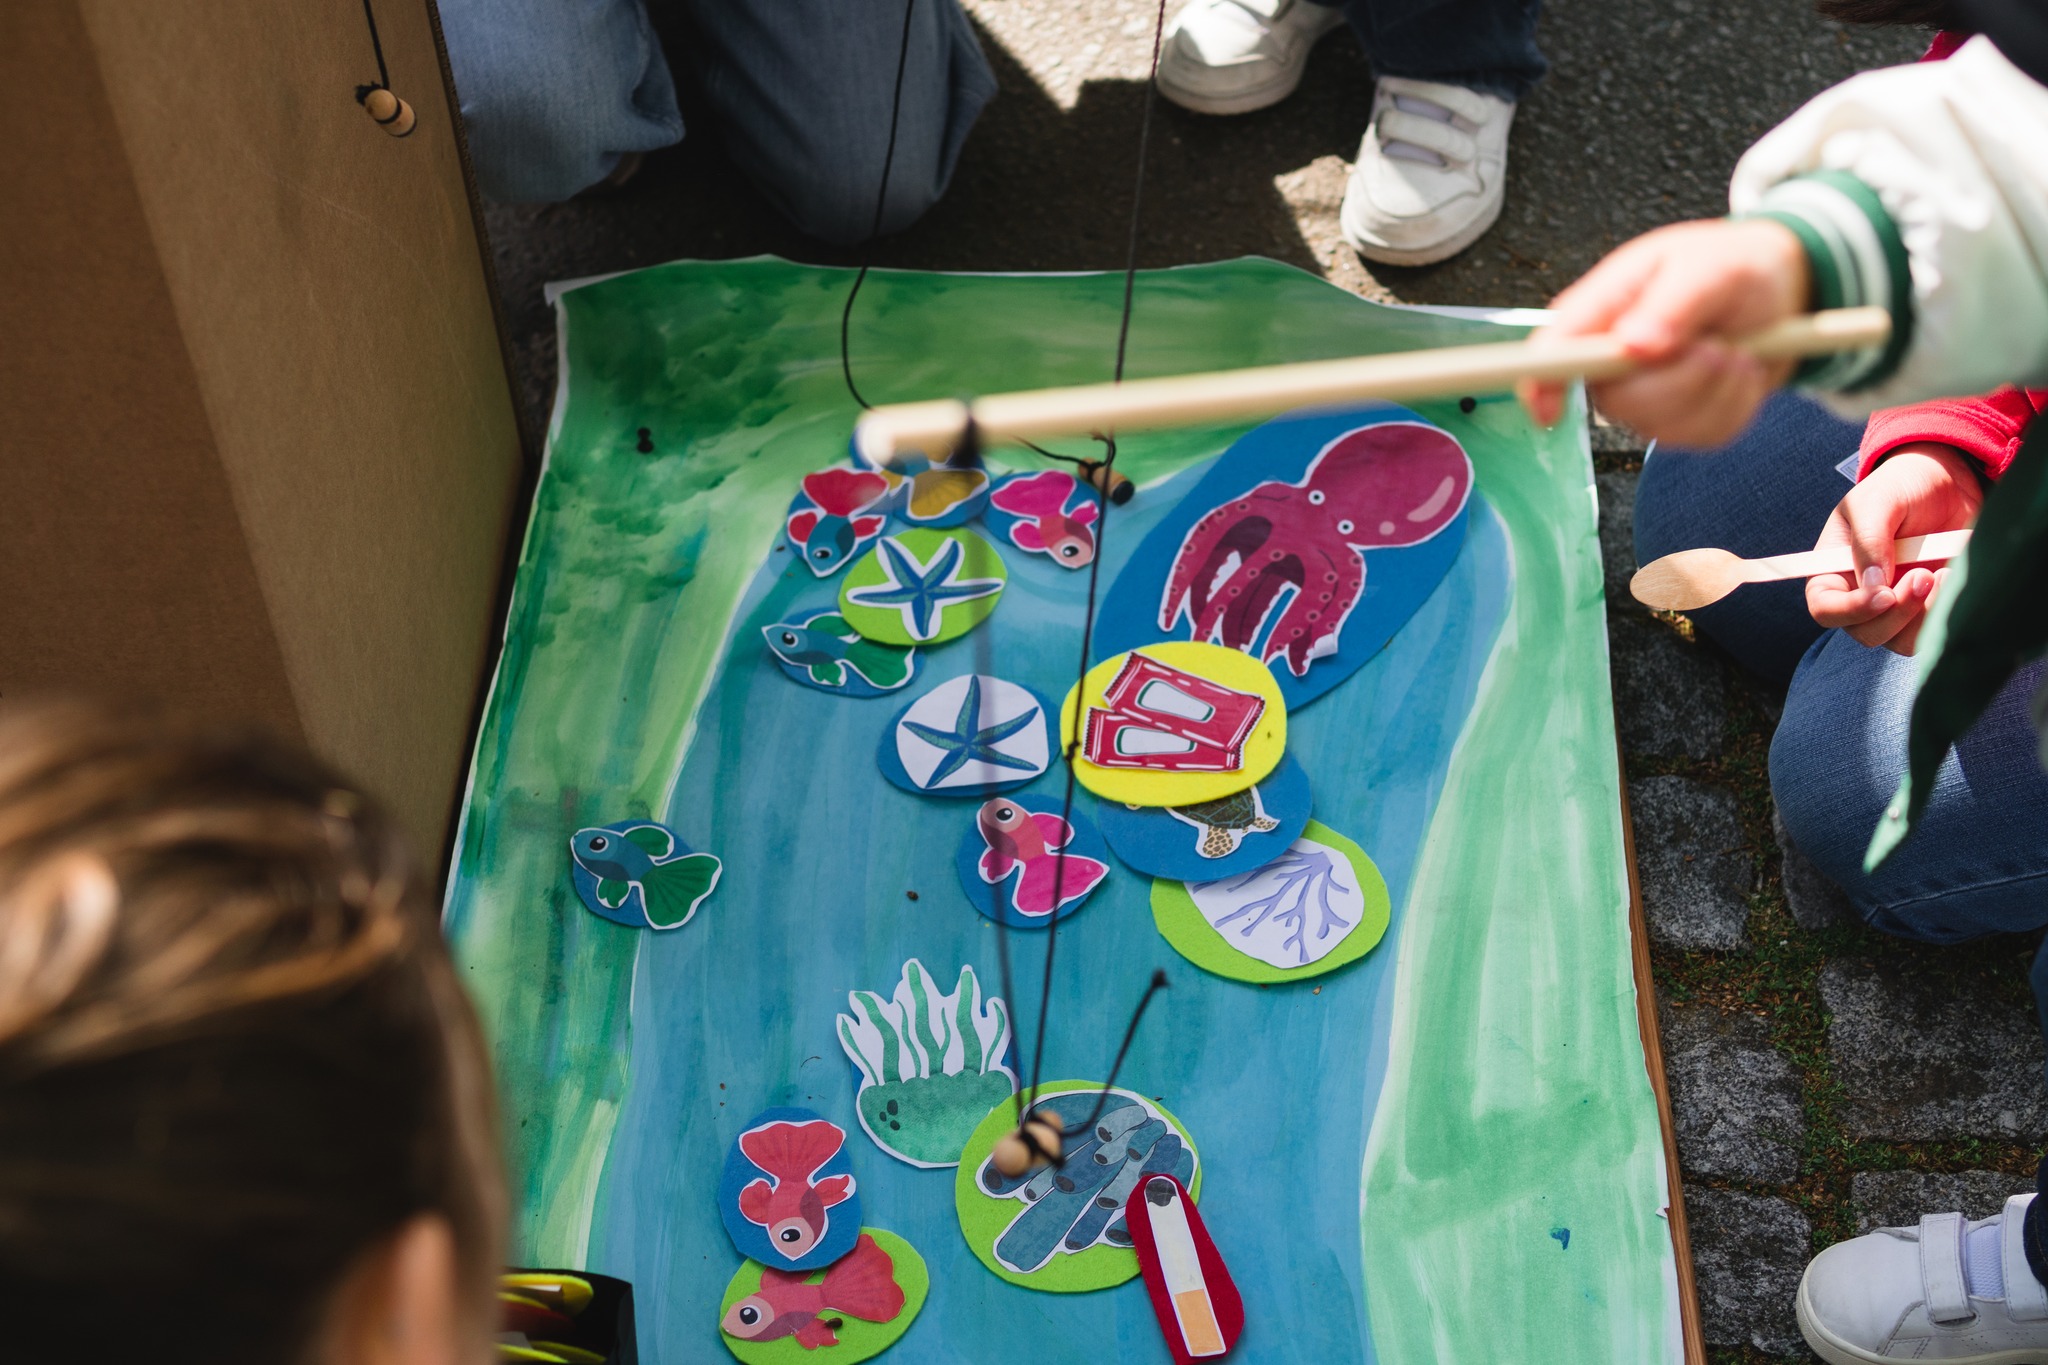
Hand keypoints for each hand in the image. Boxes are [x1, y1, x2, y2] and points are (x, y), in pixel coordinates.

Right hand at [1519, 219, 1811, 445]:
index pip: (1550, 354)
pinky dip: (1737, 403)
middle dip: (1681, 380)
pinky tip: (1740, 368)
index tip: (1549, 411)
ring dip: (1718, 388)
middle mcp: (1610, 363)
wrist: (1774, 290)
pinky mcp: (1679, 423)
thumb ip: (1672, 303)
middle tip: (1718, 344)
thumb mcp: (1711, 266)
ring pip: (1665, 426)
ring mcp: (1643, 399)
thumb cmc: (1729, 266)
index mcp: (1601, 313)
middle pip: (1619, 402)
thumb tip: (1632, 345)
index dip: (1541, 385)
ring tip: (1735, 347)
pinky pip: (1705, 435)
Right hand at [1806, 443, 1982, 654]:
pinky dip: (1944, 612)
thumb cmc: (1901, 487)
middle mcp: (1859, 597)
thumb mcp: (1877, 501)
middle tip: (1924, 575)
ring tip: (1942, 574)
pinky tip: (1952, 577)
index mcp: (1833, 572)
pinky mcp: (1927, 609)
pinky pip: (1931, 632)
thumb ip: (1869, 540)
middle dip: (1897, 612)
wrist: (1948, 483)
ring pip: (1899, 640)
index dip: (1851, 610)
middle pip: (1865, 633)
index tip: (1885, 594)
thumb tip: (1873, 585)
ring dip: (1923, 616)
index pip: (1825, 609)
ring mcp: (1895, 607)